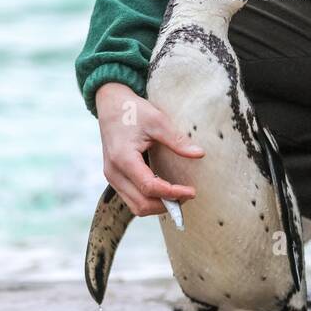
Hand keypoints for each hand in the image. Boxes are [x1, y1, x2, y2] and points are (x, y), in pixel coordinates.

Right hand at [95, 82, 203, 216]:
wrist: (111, 104)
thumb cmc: (133, 111)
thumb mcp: (157, 121)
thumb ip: (177, 140)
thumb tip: (200, 154)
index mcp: (123, 158)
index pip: (149, 187)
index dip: (172, 193)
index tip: (192, 191)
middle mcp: (113, 172)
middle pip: (141, 204)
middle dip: (166, 204)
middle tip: (187, 196)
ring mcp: (112, 176)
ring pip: (135, 206)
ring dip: (158, 206)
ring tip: (178, 196)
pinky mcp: (114, 177)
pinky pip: (131, 198)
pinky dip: (149, 200)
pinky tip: (165, 191)